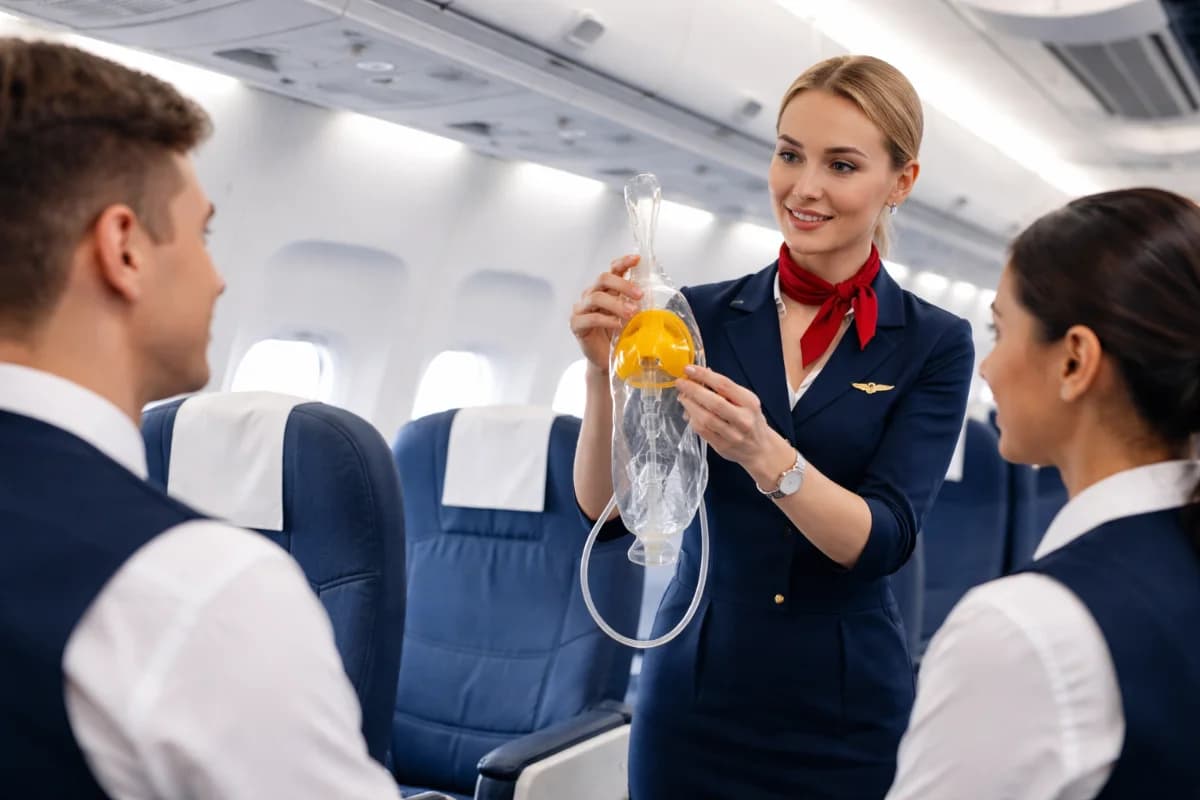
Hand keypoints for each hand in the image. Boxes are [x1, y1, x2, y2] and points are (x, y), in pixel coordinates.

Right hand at [569, 255, 642, 372]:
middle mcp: (591, 294)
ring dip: (616, 304)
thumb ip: (637, 303)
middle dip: (623, 284)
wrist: (606, 359)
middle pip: (603, 279)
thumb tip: (656, 291)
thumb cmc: (619, 335)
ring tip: (632, 313)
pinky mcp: (576, 324)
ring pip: (596, 297)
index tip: (637, 259)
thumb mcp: (632, 316)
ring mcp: (581, 308)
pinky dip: (607, 320)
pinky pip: (590, 318)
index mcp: (605, 289)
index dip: (623, 262)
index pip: (612, 269)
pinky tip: (618, 324)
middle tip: (640, 295)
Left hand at [676, 364, 794, 486]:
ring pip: (705, 418)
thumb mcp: (746, 401)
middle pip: (714, 402)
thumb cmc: (750, 420)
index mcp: (749, 403)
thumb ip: (726, 389)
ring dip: (690, 405)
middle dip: (693, 390)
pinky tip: (689, 413)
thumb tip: (701, 376)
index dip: (704, 375)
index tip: (689, 368)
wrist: (760, 449)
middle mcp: (743, 419)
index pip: (724, 385)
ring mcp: (733, 435)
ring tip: (683, 397)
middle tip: (681, 383)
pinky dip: (692, 420)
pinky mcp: (722, 446)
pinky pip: (702, 431)